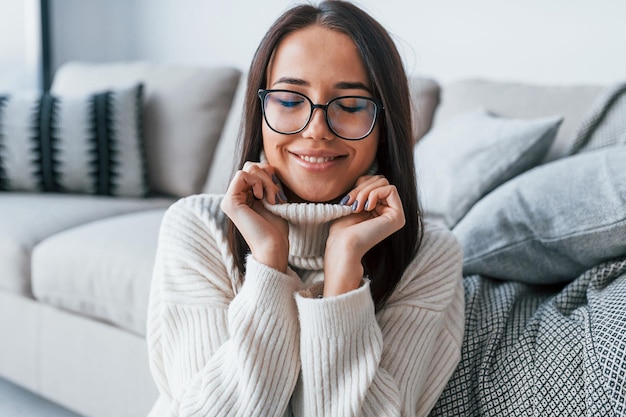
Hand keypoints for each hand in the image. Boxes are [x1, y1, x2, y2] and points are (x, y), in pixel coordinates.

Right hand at [221, 162, 288, 271]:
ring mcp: (229, 199)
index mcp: (243, 196)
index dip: (269, 175)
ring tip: (271, 198)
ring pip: (248, 168)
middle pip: (251, 165)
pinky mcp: (229, 201)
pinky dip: (257, 182)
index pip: (255, 169)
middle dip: (268, 175)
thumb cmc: (276, 227)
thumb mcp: (272, 197)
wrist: (273, 246)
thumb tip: (266, 163)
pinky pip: (242, 175)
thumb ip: (266, 181)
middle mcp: (234, 196)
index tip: (279, 193)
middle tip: (275, 195)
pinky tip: (262, 197)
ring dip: (266, 180)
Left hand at [323, 175, 405, 296]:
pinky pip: (390, 189)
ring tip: (356, 205)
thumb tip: (367, 175)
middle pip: (381, 180)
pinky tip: (366, 207)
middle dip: (363, 186)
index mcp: (379, 209)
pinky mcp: (398, 217)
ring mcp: (395, 215)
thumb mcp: (353, 203)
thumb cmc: (342, 230)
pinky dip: (375, 193)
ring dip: (366, 190)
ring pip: (384, 183)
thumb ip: (363, 189)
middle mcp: (389, 212)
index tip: (348, 199)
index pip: (375, 182)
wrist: (343, 246)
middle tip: (351, 202)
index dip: (361, 183)